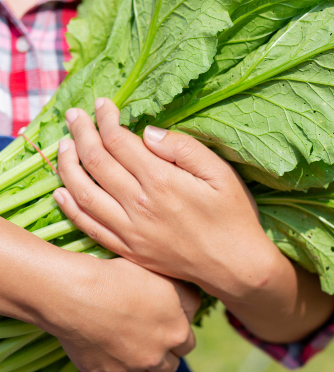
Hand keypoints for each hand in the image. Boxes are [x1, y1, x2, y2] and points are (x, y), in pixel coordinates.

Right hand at [47, 256, 198, 371]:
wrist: (78, 293)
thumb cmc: (124, 278)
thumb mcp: (167, 279)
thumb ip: (188, 298)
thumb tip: (194, 312)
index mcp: (176, 333)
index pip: (187, 345)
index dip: (179, 336)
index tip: (170, 329)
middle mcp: (156, 356)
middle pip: (169, 366)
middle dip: (166, 356)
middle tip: (154, 343)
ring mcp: (128, 368)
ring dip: (145, 370)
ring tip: (137, 354)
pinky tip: (116, 358)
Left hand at [54, 98, 280, 302]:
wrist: (234, 267)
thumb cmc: (234, 216)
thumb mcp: (222, 174)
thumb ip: (185, 149)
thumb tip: (148, 132)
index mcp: (162, 182)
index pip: (120, 142)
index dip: (106, 119)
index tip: (101, 104)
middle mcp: (139, 205)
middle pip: (97, 162)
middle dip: (81, 134)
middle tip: (74, 116)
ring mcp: (129, 230)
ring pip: (84, 192)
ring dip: (68, 165)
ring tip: (63, 145)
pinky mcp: (128, 248)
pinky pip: (88, 225)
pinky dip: (69, 207)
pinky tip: (61, 190)